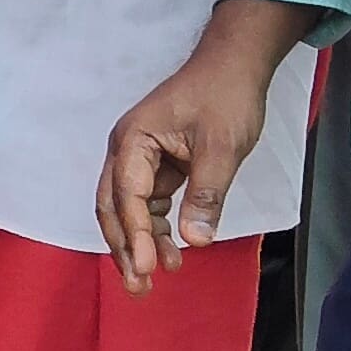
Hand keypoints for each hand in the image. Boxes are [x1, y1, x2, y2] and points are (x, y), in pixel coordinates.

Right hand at [98, 0, 308, 290]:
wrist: (236, 62)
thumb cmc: (226, 95)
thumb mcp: (222, 146)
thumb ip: (206, 193)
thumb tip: (193, 241)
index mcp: (133, 141)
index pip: (127, 197)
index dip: (136, 236)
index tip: (149, 268)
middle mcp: (127, 151)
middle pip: (114, 208)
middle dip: (124, 248)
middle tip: (139, 288)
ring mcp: (140, 158)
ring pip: (128, 209)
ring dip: (139, 242)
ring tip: (155, 277)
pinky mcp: (157, 164)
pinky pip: (148, 203)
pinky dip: (155, 228)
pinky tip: (170, 250)